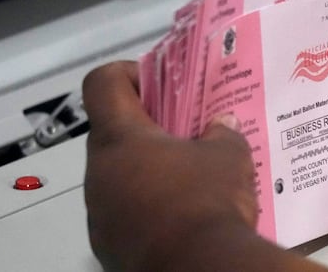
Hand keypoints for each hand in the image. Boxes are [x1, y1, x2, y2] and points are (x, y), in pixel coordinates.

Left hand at [83, 61, 257, 270]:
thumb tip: (221, 126)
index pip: (102, 84)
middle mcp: (98, 173)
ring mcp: (99, 214)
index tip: (158, 85)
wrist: (200, 271)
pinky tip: (183, 215)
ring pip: (117, 176)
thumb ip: (222, 134)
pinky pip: (124, 213)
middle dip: (148, 129)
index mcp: (119, 139)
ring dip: (147, 171)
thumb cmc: (207, 201)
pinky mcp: (108, 247)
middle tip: (185, 134)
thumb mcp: (229, 156)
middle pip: (112, 133)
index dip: (128, 74)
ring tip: (189, 178)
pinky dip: (147, 207)